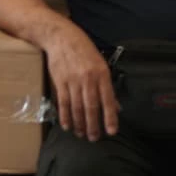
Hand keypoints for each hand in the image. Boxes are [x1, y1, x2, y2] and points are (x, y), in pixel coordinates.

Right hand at [44, 25, 119, 140]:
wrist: (61, 37)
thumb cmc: (83, 50)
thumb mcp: (101, 64)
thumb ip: (107, 86)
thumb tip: (116, 106)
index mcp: (102, 74)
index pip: (108, 100)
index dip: (110, 118)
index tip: (112, 131)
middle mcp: (88, 79)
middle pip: (91, 107)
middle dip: (93, 125)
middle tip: (94, 138)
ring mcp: (72, 81)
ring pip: (77, 107)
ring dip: (80, 124)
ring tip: (82, 134)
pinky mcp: (60, 82)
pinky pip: (63, 102)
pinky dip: (65, 116)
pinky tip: (68, 125)